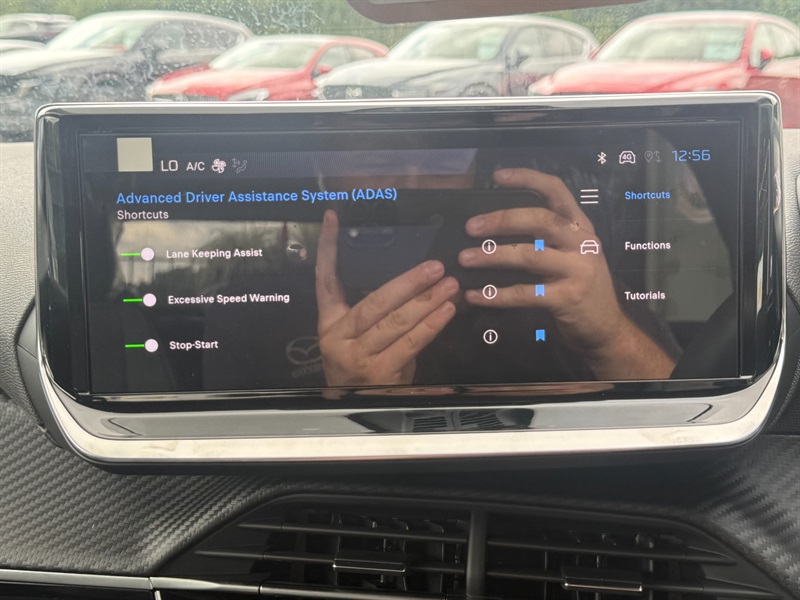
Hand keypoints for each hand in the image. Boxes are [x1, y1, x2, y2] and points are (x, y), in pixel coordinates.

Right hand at [316, 210, 457, 385]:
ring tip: (449, 284)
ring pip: (396, 322)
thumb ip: (374, 312)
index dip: (327, 248)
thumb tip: (412, 281)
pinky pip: (410, 343)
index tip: (332, 218)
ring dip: (426, 301)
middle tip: (434, 266)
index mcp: (330, 323)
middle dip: (408, 282)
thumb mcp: (355, 338)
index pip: (325, 279)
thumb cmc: (360, 368)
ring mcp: (358, 357)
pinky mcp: (379, 373)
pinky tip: (446, 310)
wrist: (355, 411)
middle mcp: (340, 338)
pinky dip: (431, 325)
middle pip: (375, 302)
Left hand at [459, 168, 673, 378]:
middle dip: (501, 220)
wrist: (606, 328)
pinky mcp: (567, 298)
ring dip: (492, 256)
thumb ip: (545, 239)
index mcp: (580, 227)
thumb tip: (495, 227)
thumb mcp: (571, 254)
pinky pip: (525, 293)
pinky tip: (475, 295)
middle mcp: (582, 243)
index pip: (557, 191)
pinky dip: (496, 295)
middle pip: (540, 220)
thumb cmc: (580, 288)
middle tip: (471, 227)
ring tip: (465, 258)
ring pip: (529, 255)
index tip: (498, 176)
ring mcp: (577, 270)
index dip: (528, 179)